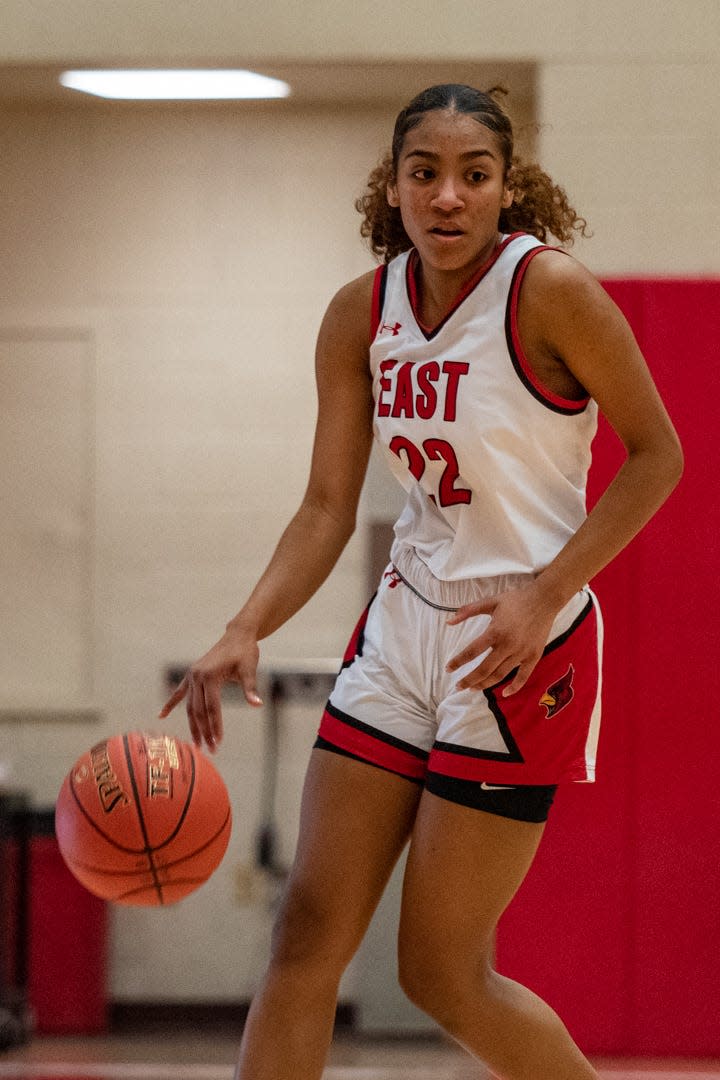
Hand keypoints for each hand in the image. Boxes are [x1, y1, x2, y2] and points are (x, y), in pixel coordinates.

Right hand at [158, 627, 263, 751]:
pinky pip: (179, 693)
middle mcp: (197, 676)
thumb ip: (250, 688)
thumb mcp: (249, 669)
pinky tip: (161, 716)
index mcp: (210, 676)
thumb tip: (257, 705)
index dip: (215, 726)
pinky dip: (170, 704)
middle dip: (205, 731)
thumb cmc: (245, 652)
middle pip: (199, 710)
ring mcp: (191, 676)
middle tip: (211, 750)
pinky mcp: (191, 675)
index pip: (212, 708)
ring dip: (193, 725)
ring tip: (197, 744)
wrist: (237, 636)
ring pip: (190, 706)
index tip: (218, 743)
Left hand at [445, 583, 557, 696]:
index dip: (458, 661)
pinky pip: (523, 676)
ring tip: (473, 688)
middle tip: (458, 686)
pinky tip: (505, 693)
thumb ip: (468, 610)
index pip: (472, 651)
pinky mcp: (533, 656)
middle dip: (469, 680)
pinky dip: (515, 687)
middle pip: (484, 669)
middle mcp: (507, 645)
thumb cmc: (516, 600)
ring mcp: (521, 653)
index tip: (448, 669)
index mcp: (495, 631)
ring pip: (500, 674)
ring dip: (485, 684)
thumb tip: (448, 622)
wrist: (544, 600)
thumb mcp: (490, 601)